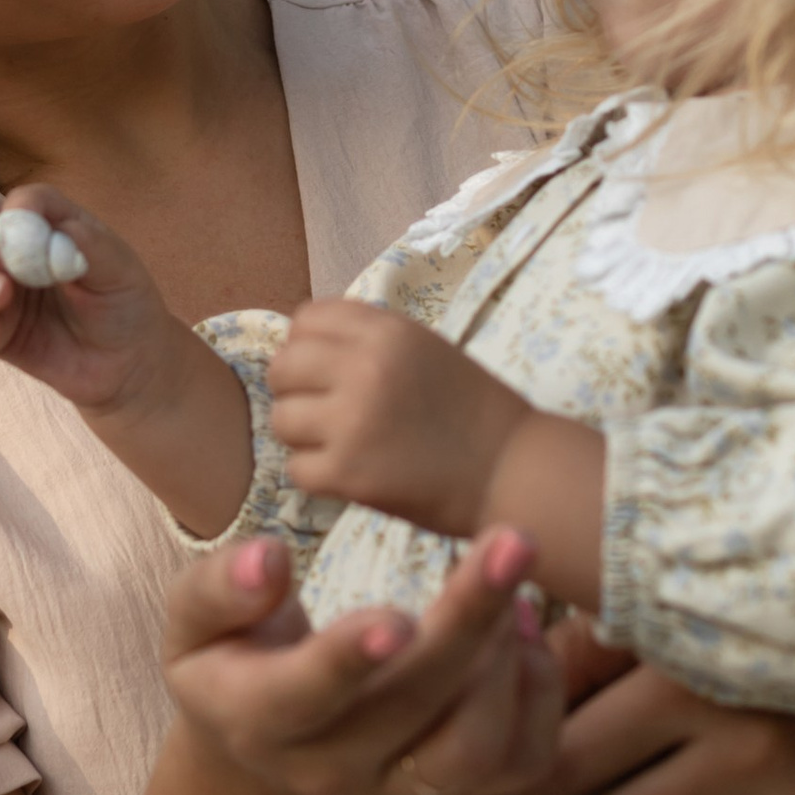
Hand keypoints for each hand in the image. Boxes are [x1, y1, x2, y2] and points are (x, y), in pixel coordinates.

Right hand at [0, 185, 186, 421]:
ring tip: (1, 294)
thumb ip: (88, 244)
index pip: (21, 201)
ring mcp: (0, 291)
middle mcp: (15, 251)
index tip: (24, 221)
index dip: (18, 206)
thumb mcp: (120, 268)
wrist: (130, 364)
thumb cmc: (125, 302)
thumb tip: (55, 228)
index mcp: (47, 224)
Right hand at [163, 527, 558, 794]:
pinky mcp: (455, 791)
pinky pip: (522, 760)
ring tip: (510, 582)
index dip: (349, 660)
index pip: (306, 696)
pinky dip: (539, 691)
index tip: (395, 616)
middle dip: (469, 619)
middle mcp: (332, 769)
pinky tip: (519, 626)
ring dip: (509, 661)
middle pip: (414, 707)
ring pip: (476, 749)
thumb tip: (269, 559)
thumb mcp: (192, 620)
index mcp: (260, 720)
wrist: (262, 746)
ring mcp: (398, 788)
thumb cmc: (230, 657)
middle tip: (511, 540)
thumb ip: (220, 588)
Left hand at [268, 299, 530, 536]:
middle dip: (296, 390)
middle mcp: (363, 368)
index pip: (305, 319)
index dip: (307, 345)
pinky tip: (349, 474)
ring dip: (304, 436)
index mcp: (386, 331)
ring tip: (339, 443)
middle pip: (282, 367)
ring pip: (282, 419)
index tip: (325, 369)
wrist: (513, 471)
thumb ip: (367, 340)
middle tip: (325, 410)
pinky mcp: (347, 473)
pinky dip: (317, 475)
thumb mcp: (424, 348)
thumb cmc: (472, 410)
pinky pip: (296, 468)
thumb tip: (301, 342)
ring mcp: (351, 421)